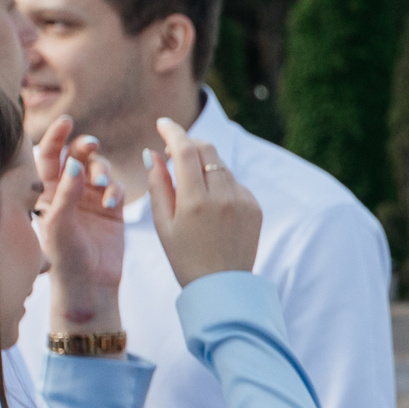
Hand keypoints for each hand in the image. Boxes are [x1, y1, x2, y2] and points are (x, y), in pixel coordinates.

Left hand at [32, 118, 125, 332]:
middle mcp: (68, 192)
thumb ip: (66, 192)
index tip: (67, 121)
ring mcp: (91, 200)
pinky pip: (118, 188)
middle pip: (77, 157)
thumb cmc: (65, 257)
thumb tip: (74, 162)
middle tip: (91, 146)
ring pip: (100, 170)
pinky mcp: (113, 210)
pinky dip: (117, 190)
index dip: (56, 137)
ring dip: (103, 172)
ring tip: (103, 186)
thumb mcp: (58, 223)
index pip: (49, 156)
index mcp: (46, 192)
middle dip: (85, 149)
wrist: (90, 285)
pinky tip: (112, 203)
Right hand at [145, 116, 260, 283]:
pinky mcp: (255, 207)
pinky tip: (210, 203)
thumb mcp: (163, 223)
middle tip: (173, 148)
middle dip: (189, 143)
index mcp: (195, 201)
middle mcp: (223, 197)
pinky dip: (219, 182)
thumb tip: (153, 153)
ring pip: (221, 166)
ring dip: (204, 164)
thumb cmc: (184, 256)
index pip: (185, 150)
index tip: (163, 122)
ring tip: (188, 180)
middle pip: (207, 150)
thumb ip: (158, 184)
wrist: (222, 285)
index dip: (173, 131)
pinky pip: (234, 183)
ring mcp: (243, 201)